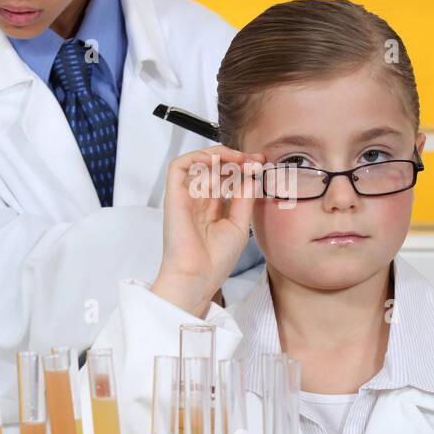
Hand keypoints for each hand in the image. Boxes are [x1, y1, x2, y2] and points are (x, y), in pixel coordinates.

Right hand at [151, 145, 264, 317]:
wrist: (198, 277)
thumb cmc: (215, 261)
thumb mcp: (239, 226)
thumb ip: (244, 200)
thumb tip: (251, 177)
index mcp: (213, 209)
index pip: (227, 178)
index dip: (243, 167)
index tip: (260, 163)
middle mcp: (199, 200)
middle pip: (215, 167)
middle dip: (237, 159)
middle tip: (254, 160)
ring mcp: (186, 197)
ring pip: (199, 163)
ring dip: (220, 156)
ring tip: (238, 160)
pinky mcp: (174, 196)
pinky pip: (179, 167)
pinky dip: (196, 158)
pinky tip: (215, 161)